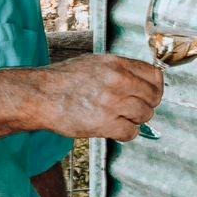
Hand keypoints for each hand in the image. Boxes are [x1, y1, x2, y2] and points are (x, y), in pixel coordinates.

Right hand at [40, 54, 162, 141]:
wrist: (41, 95)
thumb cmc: (63, 80)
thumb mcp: (94, 63)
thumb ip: (120, 70)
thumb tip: (142, 80)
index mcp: (116, 64)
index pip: (155, 75)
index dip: (155, 88)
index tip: (151, 94)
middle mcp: (117, 81)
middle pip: (153, 97)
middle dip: (147, 105)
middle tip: (135, 110)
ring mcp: (112, 103)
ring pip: (144, 115)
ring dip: (136, 120)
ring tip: (121, 118)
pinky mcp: (104, 124)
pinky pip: (131, 132)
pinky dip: (126, 133)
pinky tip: (115, 129)